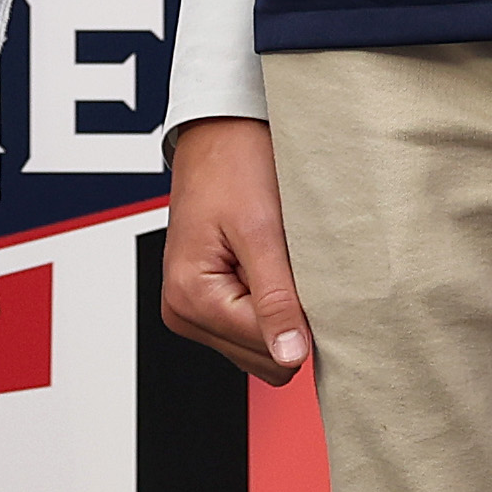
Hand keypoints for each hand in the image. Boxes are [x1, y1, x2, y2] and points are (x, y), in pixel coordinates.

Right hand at [159, 117, 310, 382]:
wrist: (220, 131)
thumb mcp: (262, 232)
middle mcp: (182, 312)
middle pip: (265, 360)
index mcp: (189, 298)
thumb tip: (290, 357)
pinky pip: (252, 329)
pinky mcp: (205, 302)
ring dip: (282, 312)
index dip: (302, 320)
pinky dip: (272, 305)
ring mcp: (191, 310)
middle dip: (291, 319)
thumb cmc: (234, 166)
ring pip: (262, 350)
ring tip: (278, 262)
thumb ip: (276, 300)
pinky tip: (270, 267)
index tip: (310, 279)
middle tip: (292, 266)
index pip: (269, 352)